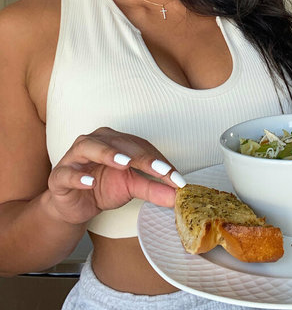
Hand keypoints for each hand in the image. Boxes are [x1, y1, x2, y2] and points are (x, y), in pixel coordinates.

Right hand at [46, 127, 184, 224]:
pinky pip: (67, 172)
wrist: (74, 205)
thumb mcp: (131, 188)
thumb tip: (177, 194)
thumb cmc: (103, 187)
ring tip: (124, 164)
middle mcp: (95, 142)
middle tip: (160, 170)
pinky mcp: (59, 175)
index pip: (141, 147)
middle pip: (120, 144)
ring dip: (107, 154)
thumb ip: (153, 189)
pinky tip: (89, 181)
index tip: (176, 178)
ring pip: (89, 147)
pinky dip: (78, 176)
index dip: (159, 161)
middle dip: (141, 157)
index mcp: (115, 140)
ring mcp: (74, 156)